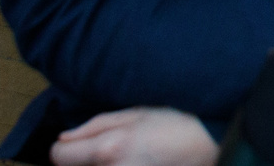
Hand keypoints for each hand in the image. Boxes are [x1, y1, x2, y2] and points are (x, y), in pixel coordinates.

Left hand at [49, 106, 216, 165]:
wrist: (214, 143)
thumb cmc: (179, 122)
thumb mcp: (137, 112)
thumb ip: (96, 126)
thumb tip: (63, 139)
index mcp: (109, 148)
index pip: (59, 157)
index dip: (66, 149)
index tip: (77, 146)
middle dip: (85, 161)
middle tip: (110, 151)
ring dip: (104, 165)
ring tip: (128, 156)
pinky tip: (137, 162)